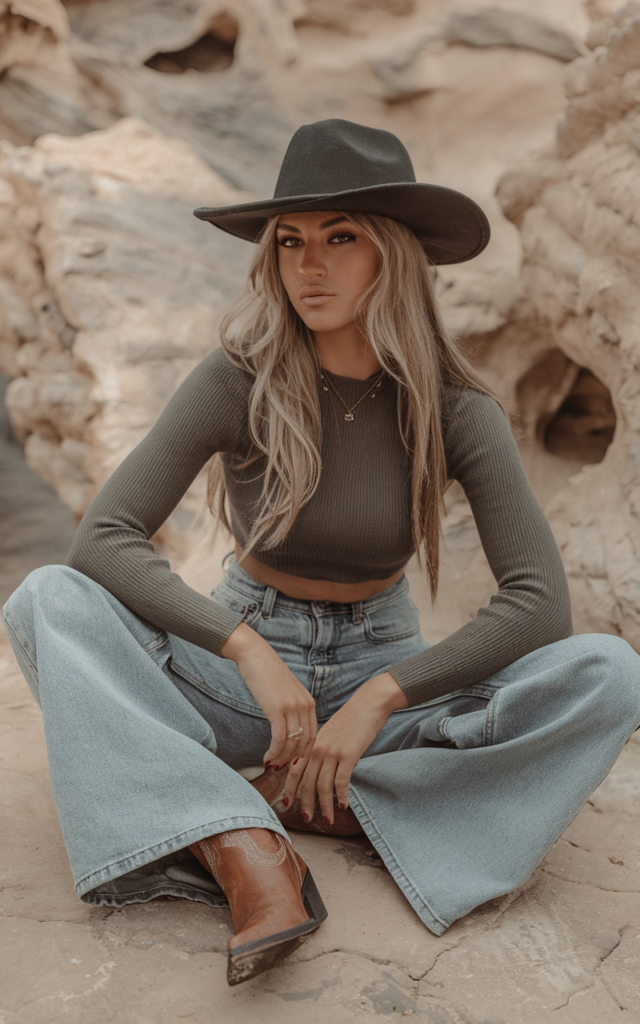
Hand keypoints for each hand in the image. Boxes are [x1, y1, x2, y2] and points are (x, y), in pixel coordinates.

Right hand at [221, 622, 316, 767]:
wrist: (255, 655)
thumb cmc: (267, 674)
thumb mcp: (286, 692)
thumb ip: (291, 708)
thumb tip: (288, 728)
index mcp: (309, 702)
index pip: (313, 735)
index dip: (303, 753)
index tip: (293, 763)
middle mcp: (305, 706)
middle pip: (305, 742)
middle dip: (294, 760)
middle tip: (282, 769)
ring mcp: (293, 708)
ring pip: (292, 744)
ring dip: (282, 759)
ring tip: (272, 765)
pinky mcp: (278, 710)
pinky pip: (279, 739)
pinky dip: (274, 752)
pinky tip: (266, 758)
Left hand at [281, 672, 407, 824]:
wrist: (369, 704)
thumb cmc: (353, 719)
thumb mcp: (331, 734)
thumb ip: (325, 750)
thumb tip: (326, 770)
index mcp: (312, 744)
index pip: (294, 770)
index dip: (288, 789)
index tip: (285, 804)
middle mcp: (318, 749)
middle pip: (307, 782)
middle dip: (305, 803)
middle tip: (307, 819)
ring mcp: (332, 752)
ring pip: (323, 786)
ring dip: (325, 806)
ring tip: (328, 820)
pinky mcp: (348, 755)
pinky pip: (341, 782)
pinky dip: (341, 796)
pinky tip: (344, 806)